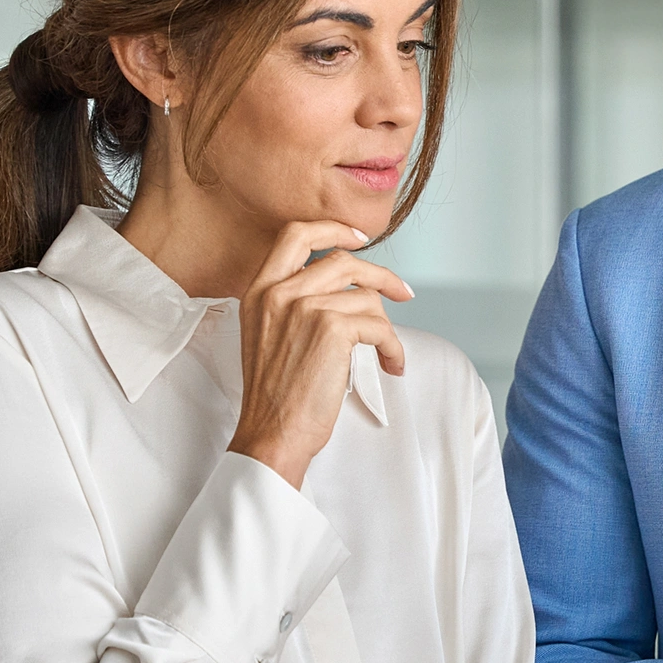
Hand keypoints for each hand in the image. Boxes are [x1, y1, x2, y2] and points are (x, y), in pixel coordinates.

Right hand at [228, 219, 412, 488]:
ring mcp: (304, 307)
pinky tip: (391, 365)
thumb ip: (292, 303)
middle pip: (343, 260)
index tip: (360, 238)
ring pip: (366, 298)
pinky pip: (379, 327)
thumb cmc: (276, 396)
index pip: (295, 234)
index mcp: (259, 290)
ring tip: (387, 353)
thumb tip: (346, 288)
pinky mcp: (331, 329)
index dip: (333, 229)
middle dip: (381, 276)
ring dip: (386, 328)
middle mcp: (278, 292)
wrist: (271, 433)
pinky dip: (393, 348)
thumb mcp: (268, 335)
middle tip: (403, 293)